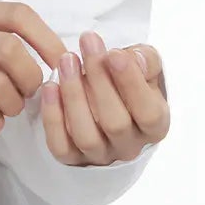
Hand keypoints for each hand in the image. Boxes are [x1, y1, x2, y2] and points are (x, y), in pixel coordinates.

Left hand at [41, 34, 169, 166]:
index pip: (148, 113)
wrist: (106, 99)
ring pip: (87, 136)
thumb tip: (134, 59)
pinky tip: (49, 87)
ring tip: (66, 62)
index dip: (131, 83)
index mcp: (155, 126)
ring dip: (74, 95)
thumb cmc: (127, 82)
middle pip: (115, 123)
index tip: (114, 53)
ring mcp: (100, 156)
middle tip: (87, 45)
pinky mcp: (73, 159)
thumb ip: (145, 60)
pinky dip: (53, 117)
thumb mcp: (145, 66)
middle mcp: (129, 146)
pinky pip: (61, 145)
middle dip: (99, 80)